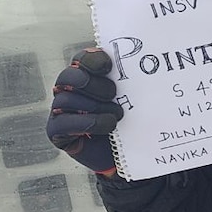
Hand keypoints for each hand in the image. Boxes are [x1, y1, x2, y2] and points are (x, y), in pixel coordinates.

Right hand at [46, 48, 123, 175]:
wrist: (128, 152)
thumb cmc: (131, 119)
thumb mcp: (134, 97)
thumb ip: (133, 81)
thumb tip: (154, 61)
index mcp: (87, 75)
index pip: (82, 59)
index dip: (92, 60)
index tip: (109, 66)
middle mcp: (69, 90)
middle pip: (69, 76)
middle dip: (92, 83)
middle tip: (113, 93)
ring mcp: (60, 110)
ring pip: (66, 99)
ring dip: (95, 106)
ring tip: (118, 115)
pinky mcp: (57, 131)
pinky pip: (63, 123)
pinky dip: (86, 123)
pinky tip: (107, 126)